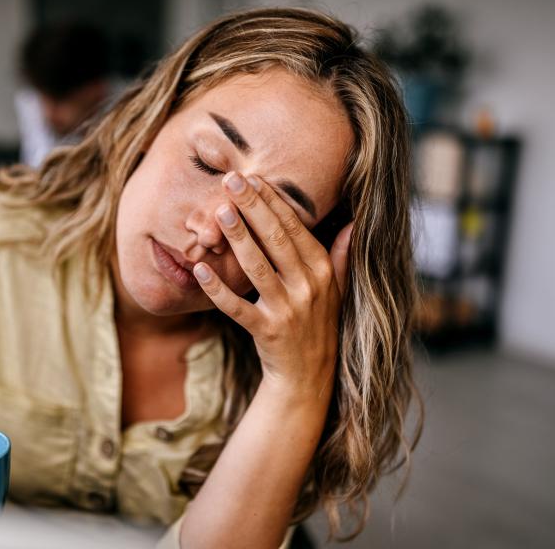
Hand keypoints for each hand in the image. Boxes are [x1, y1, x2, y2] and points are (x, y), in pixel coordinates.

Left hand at [192, 171, 352, 400]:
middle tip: (231, 181)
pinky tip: (200, 270)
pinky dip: (218, 290)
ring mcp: (288, 310)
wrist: (309, 377)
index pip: (295, 228)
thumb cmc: (319, 326)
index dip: (274, 201)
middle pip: (276, 240)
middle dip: (253, 207)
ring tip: (220, 211)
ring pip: (258, 267)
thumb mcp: (338, 290)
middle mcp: (308, 287)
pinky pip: (238, 308)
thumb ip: (342, 256)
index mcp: (323, 271)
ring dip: (238, 238)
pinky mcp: (266, 332)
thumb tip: (355, 223)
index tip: (254, 178)